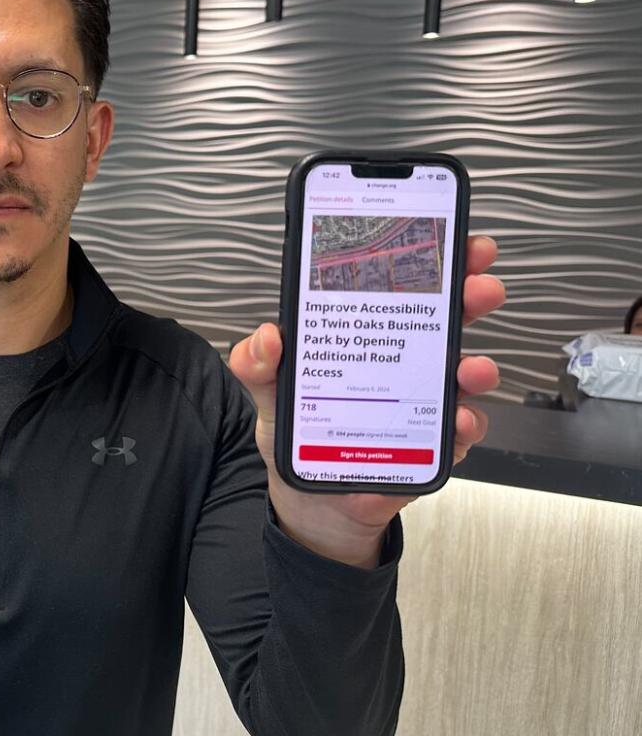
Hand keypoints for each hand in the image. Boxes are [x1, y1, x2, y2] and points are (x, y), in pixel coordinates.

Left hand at [227, 235, 506, 567]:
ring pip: (464, 373)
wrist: (310, 499)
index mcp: (366, 335)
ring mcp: (423, 400)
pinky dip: (464, 425)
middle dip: (469, 295)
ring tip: (470, 367)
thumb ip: (257, 365)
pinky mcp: (431, 443)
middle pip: (446, 318)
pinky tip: (457, 421)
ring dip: (476, 366)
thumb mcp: (268, 394)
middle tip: (478, 288)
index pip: (401, 286)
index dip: (430, 257)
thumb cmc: (298, 434)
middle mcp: (403, 361)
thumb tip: (266, 337)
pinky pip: (458, 431)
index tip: (451, 237)